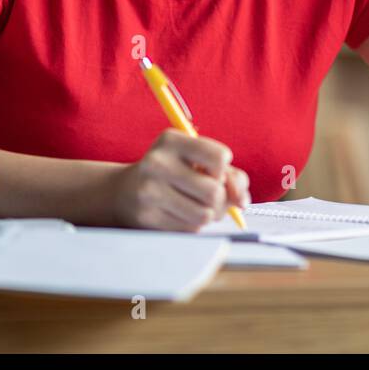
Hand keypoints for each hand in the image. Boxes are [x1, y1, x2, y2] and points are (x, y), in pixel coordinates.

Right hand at [113, 129, 250, 231]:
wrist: (126, 191)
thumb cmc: (174, 172)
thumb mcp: (197, 160)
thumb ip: (230, 175)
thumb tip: (242, 202)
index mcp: (171, 140)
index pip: (220, 157)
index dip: (224, 169)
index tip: (210, 170)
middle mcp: (158, 163)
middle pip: (215, 192)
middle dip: (220, 198)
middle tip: (207, 194)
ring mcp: (150, 191)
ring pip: (205, 214)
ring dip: (208, 214)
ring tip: (196, 204)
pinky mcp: (148, 217)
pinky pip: (191, 228)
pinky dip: (194, 224)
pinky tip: (180, 213)